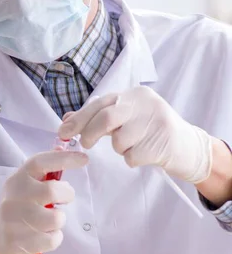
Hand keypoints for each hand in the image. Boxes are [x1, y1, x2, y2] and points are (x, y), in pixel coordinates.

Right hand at [0, 150, 87, 253]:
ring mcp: (14, 220)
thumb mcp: (23, 187)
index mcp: (17, 179)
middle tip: (63, 199)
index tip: (84, 158)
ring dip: (59, 220)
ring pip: (56, 218)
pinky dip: (54, 238)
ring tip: (49, 221)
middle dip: (66, 195)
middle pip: (52, 191)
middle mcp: (14, 196)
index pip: (40, 162)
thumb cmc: (16, 209)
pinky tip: (43, 236)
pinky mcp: (19, 242)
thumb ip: (42, 173)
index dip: (64, 158)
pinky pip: (52, 239)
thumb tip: (63, 149)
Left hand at [58, 86, 212, 183]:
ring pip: (119, 141)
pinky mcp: (162, 143)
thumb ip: (98, 116)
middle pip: (106, 117)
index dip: (79, 118)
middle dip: (90, 133)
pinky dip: (132, 159)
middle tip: (85, 144)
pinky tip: (145, 154)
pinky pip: (132, 156)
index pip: (100, 103)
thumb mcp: (127, 118)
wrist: (189, 147)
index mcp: (135, 94)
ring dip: (120, 149)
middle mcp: (145, 103)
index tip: (63, 132)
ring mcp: (155, 122)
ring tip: (134, 145)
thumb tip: (66, 119)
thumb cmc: (152, 131)